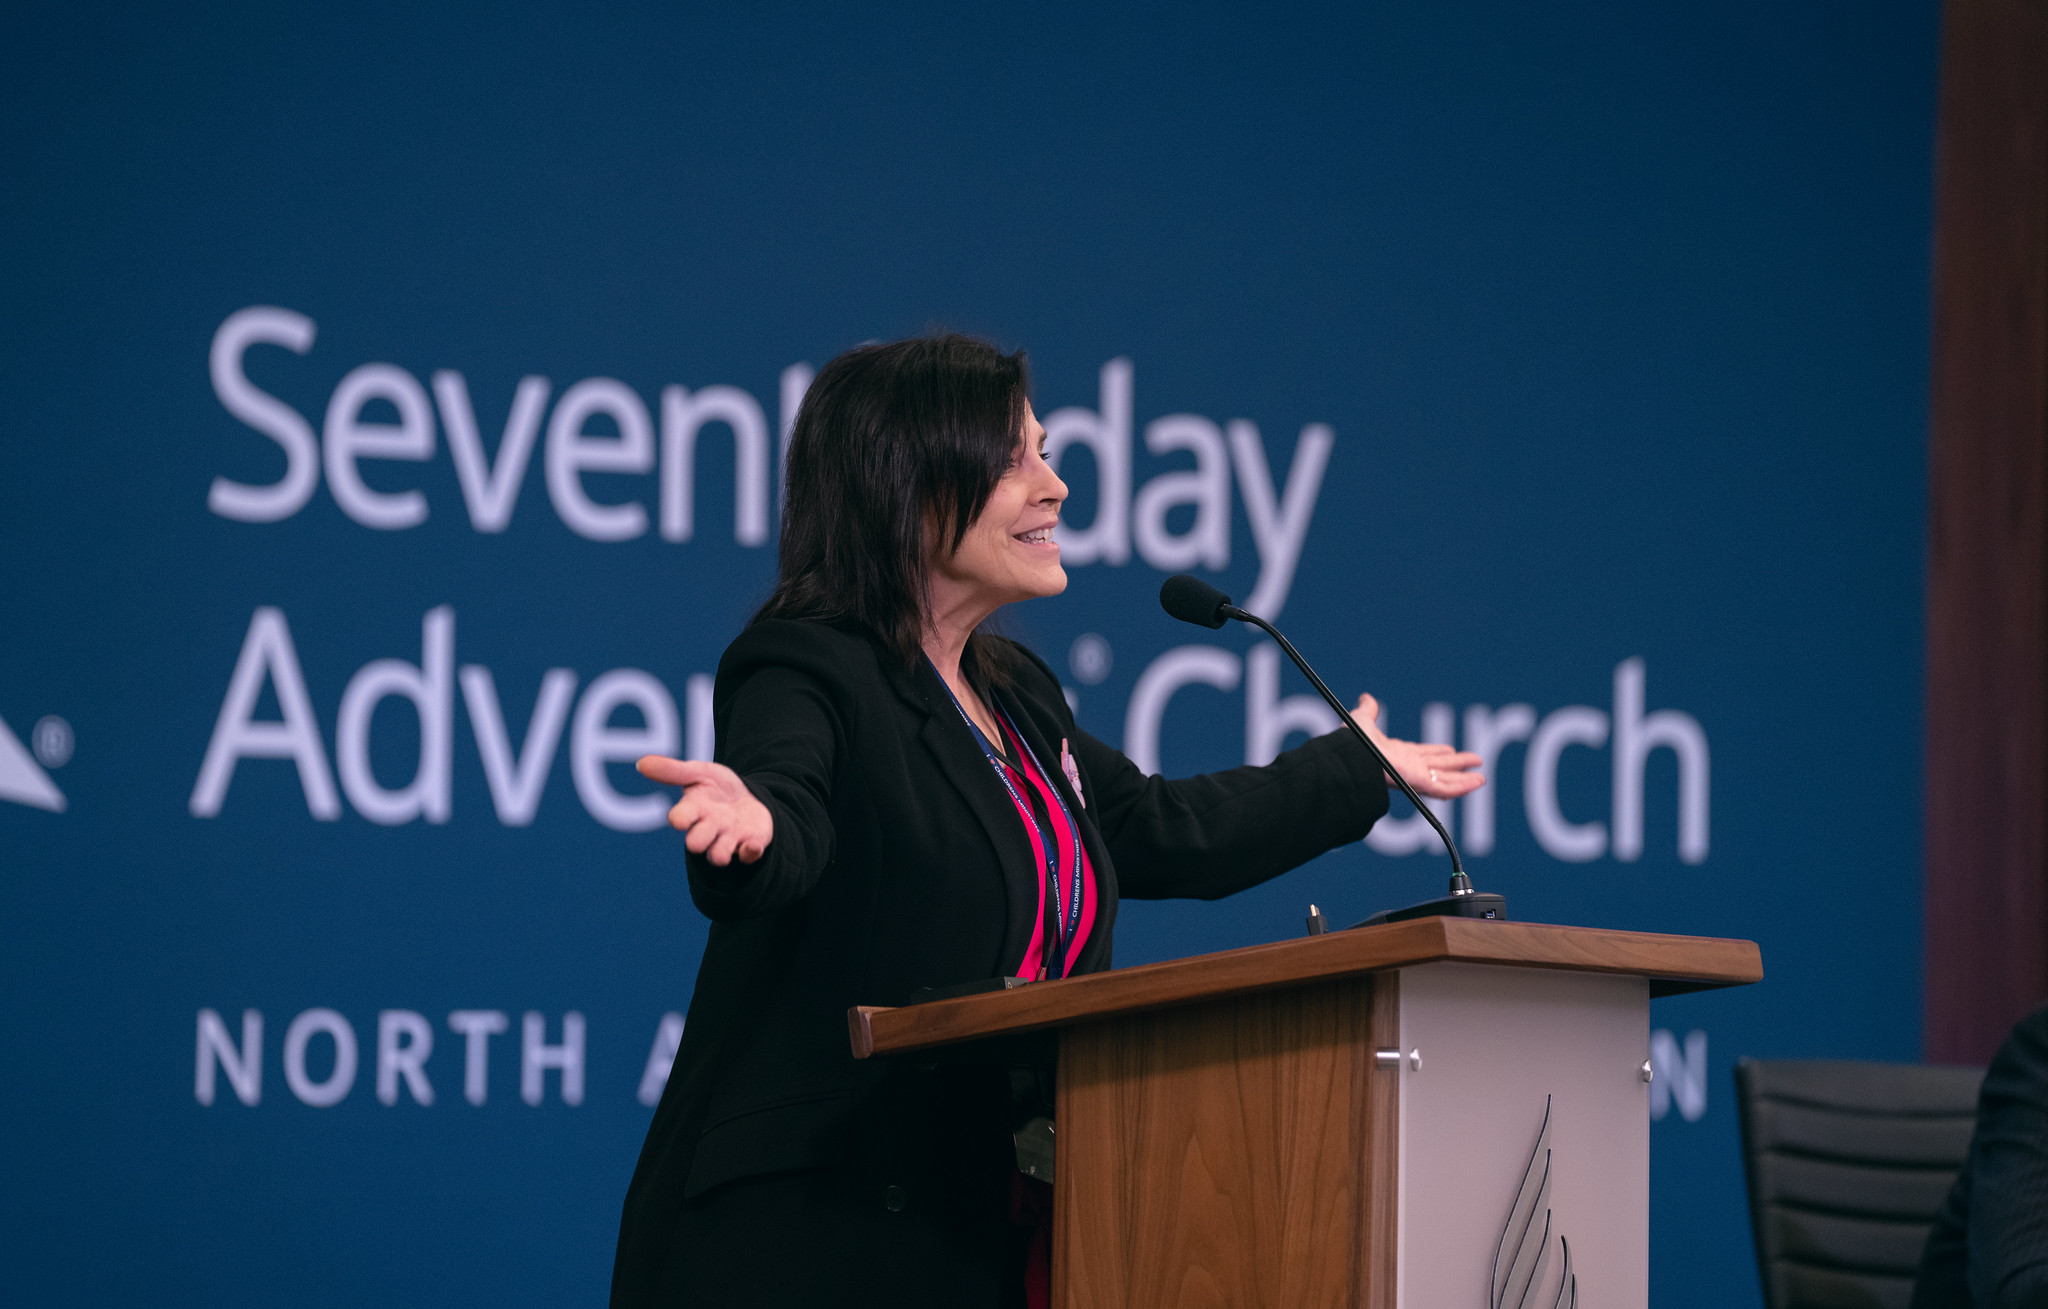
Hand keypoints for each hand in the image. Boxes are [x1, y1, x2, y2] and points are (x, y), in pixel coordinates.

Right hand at [635, 756, 774, 865]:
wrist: (749, 799)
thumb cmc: (716, 788)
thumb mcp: (698, 772)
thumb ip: (673, 770)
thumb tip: (642, 763)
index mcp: (693, 810)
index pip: (680, 818)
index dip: (680, 819)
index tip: (679, 819)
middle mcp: (709, 828)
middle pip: (697, 842)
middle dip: (698, 840)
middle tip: (699, 837)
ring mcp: (729, 839)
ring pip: (719, 855)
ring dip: (721, 852)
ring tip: (726, 846)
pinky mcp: (750, 844)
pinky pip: (749, 855)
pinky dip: (750, 852)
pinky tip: (752, 845)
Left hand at [1348, 694, 1484, 799]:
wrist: (1351, 757)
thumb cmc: (1352, 742)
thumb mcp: (1362, 721)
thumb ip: (1368, 711)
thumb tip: (1366, 697)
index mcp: (1396, 754)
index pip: (1422, 755)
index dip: (1437, 752)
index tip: (1449, 749)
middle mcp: (1408, 767)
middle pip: (1438, 767)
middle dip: (1456, 764)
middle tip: (1474, 760)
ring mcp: (1415, 776)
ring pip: (1446, 779)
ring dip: (1464, 778)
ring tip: (1481, 777)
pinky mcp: (1420, 783)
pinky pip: (1445, 788)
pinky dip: (1463, 786)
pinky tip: (1477, 782)